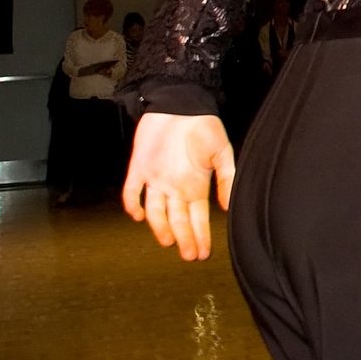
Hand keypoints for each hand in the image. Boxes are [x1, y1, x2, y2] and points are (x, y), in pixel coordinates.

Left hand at [122, 113, 235, 261]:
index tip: (203, 253)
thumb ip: (225, 179)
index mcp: (196, 184)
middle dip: (184, 239)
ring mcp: (156, 179)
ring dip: (161, 228)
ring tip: (168, 242)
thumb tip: (228, 206)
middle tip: (189, 256)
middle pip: (178, 219)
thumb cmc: (204, 125)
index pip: (198, 217)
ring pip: (156, 211)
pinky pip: (132, 191)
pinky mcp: (138, 168)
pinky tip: (139, 216)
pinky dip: (134, 204)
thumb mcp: (222, 152)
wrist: (181, 103)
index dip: (201, 235)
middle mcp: (175, 186)